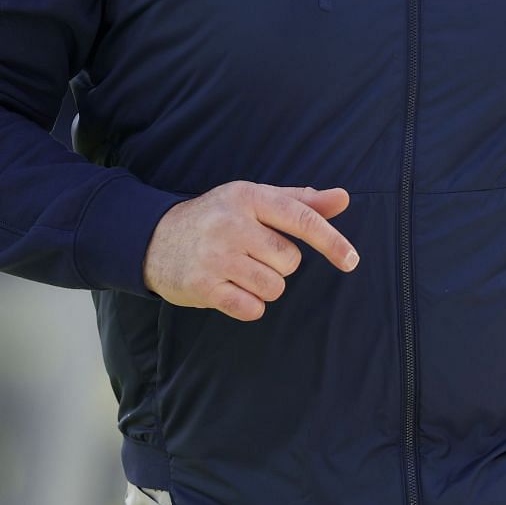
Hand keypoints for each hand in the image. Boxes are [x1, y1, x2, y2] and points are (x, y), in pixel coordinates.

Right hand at [143, 182, 356, 320]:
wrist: (154, 239)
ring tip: (238, 271)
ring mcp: (216, 256)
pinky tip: (229, 289)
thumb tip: (343, 198)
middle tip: (251, 253)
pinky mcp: (203, 286)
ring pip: (273, 287)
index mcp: (248, 196)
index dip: (331, 240)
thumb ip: (299, 201)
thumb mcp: (253, 200)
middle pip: (289, 261)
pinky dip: (248, 305)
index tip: (352, 260)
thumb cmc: (217, 218)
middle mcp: (232, 224)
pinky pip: (252, 308)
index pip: (301, 218)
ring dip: (263, 286)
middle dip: (279, 264)